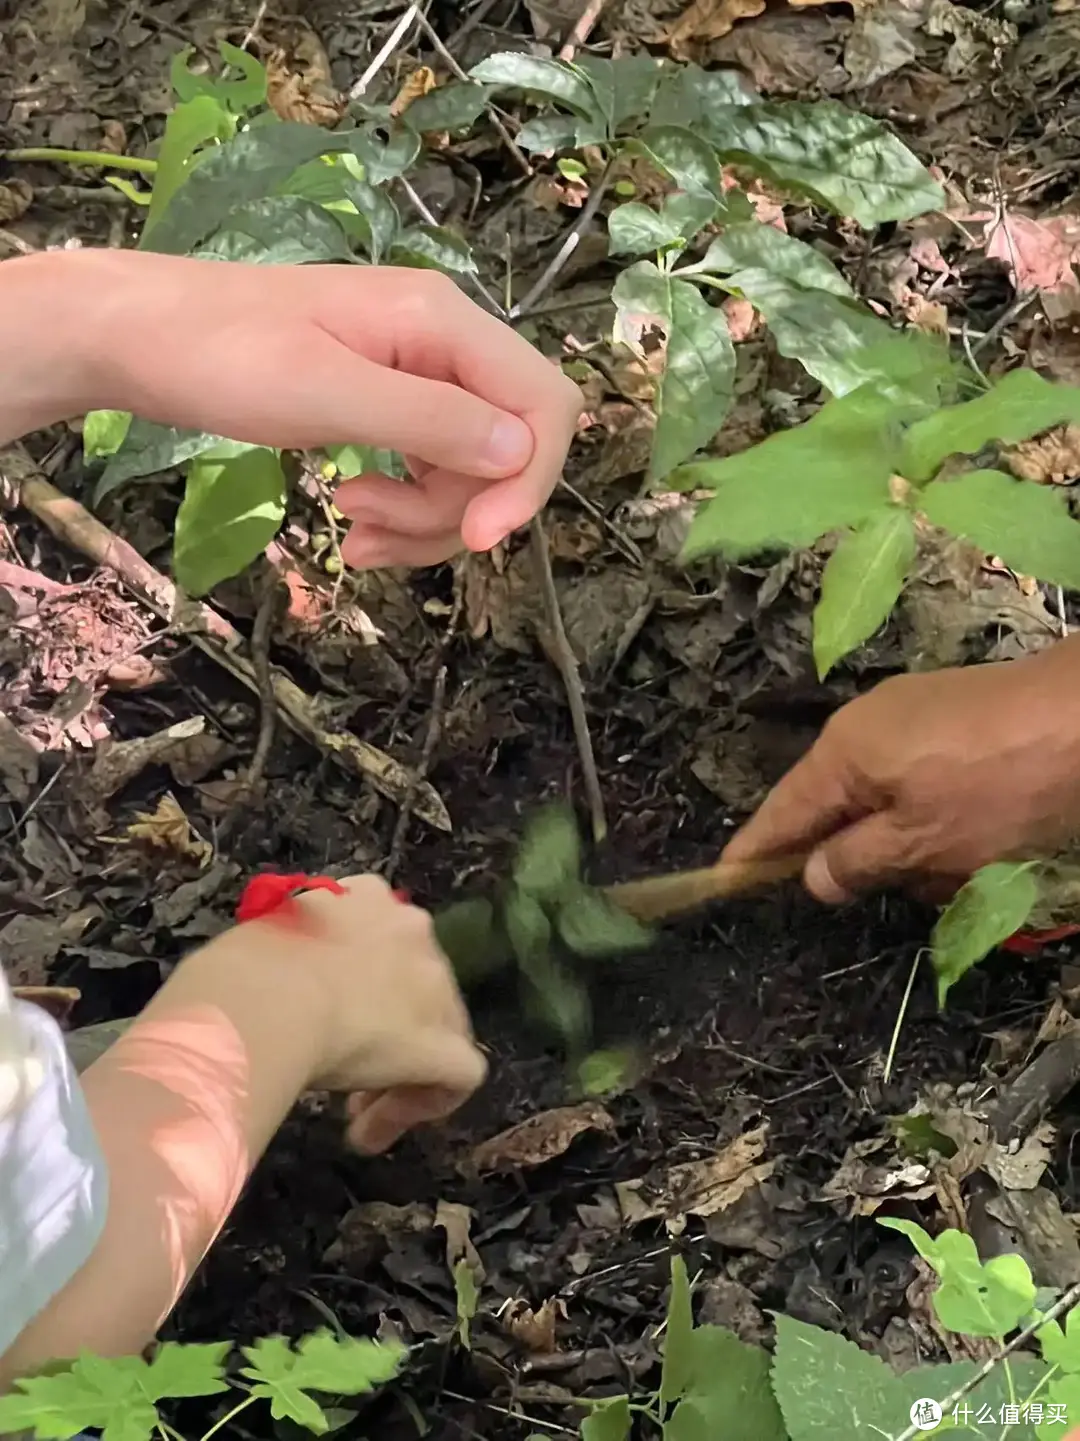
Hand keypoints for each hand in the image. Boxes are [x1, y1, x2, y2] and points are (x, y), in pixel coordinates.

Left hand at [5, 249, 583, 565]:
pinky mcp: (390, 401)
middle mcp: (445, 343)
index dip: (529, 479)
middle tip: (380, 533)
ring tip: (354, 532)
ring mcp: (418, 372)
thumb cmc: (220, 355)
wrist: (138, 338)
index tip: (480, 538)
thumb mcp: (324, 393)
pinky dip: (403, 508)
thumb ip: (429, 420)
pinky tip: (355, 526)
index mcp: (442, 323)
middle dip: (461, 509)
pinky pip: (428, 468)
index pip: (544, 404)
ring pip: (469, 470)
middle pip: (510, 446)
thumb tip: (520, 452)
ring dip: (424, 519)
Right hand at [244, 874, 485, 1152]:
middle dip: (385, 1031)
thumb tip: (275, 986)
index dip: (361, 987)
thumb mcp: (266, 941)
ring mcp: (435, 985)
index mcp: (368, 897)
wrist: (264, 997)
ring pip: (440, 1031)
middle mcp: (412, 929)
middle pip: (417, 987)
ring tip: (352, 1116)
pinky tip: (373, 1131)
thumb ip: (289, 957)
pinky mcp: (443, 1043)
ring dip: (399, 1074)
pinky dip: (426, 1104)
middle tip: (343, 1073)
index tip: (325, 1021)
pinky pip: (458, 1076)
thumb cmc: (242, 969)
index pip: (382, 943)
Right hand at [720, 637, 1079, 902]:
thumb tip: (812, 875)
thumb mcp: (922, 843)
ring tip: (968, 864)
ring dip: (917, 844)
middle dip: (867, 857)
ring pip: (890, 802)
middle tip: (914, 884)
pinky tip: (984, 836)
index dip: (754, 851)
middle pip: (839, 808)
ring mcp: (912, 717)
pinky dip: (943, 820)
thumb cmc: (997, 785)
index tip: (723, 878)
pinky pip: (923, 783)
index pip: (781, 811)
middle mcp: (866, 726)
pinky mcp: (954, 720)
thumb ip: (856, 863)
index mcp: (844, 752)